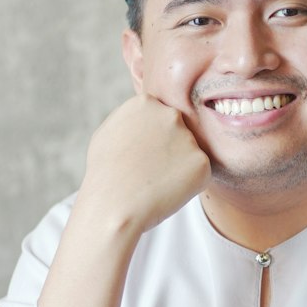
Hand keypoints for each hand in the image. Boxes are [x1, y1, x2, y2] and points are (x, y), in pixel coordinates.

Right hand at [80, 95, 211, 235]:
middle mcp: (171, 114)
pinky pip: (199, 174)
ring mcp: (189, 138)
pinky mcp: (203, 162)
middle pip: (178, 133)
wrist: (113, 204)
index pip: (160, 119)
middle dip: (169, 151)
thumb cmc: (104, 173)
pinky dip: (188, 186)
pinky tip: (167, 192)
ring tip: (155, 183)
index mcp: (146, 103)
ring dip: (178, 169)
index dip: (152, 142)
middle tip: (150, 172)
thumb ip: (133, 120)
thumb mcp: (109, 132)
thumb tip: (146, 118)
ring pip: (189, 154)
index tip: (141, 156)